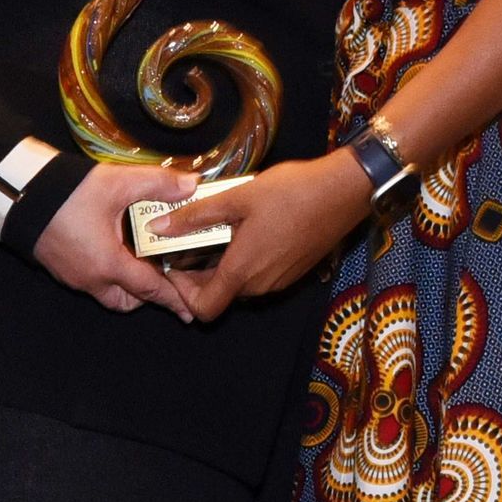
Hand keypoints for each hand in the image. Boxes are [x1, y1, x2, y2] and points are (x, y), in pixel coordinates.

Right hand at [32, 163, 201, 320]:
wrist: (19, 193)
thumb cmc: (66, 193)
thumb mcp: (118, 183)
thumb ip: (159, 184)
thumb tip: (192, 185)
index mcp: (108, 265)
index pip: (150, 290)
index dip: (172, 300)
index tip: (188, 313)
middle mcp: (90, 278)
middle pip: (126, 301)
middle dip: (146, 295)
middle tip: (162, 275)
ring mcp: (72, 275)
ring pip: (106, 292)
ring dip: (124, 284)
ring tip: (137, 260)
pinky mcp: (60, 267)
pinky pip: (89, 281)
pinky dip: (106, 273)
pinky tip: (111, 248)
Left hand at [161, 153, 372, 322]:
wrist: (344, 191)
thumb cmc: (291, 192)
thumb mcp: (236, 198)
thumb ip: (194, 216)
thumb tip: (157, 228)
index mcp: (242, 271)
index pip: (202, 310)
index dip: (182, 294)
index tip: (174, 265)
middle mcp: (260, 285)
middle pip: (219, 294)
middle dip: (198, 272)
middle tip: (189, 238)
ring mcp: (279, 281)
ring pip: (239, 284)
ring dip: (223, 264)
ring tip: (217, 227)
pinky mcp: (292, 272)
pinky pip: (259, 275)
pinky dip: (245, 260)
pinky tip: (246, 228)